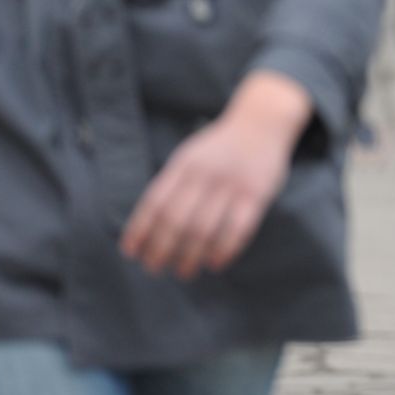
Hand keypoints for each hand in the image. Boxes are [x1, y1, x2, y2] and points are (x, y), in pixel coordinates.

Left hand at [120, 71, 311, 278]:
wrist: (262, 123)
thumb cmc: (221, 146)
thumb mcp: (189, 155)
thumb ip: (172, 184)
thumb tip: (148, 226)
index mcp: (184, 164)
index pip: (155, 202)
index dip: (140, 230)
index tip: (131, 252)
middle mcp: (205, 174)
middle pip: (176, 220)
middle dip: (161, 249)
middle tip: (154, 268)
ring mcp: (232, 185)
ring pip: (205, 229)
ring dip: (190, 256)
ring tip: (183, 271)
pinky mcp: (257, 195)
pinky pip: (238, 229)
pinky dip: (224, 250)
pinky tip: (215, 263)